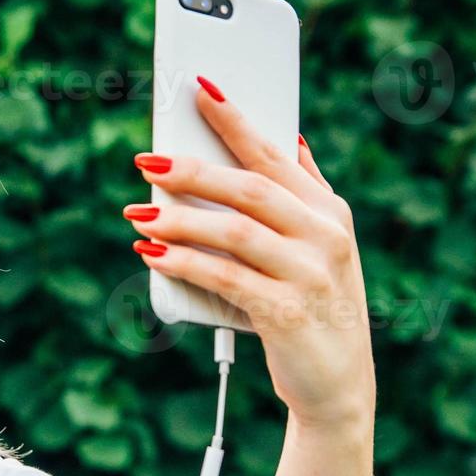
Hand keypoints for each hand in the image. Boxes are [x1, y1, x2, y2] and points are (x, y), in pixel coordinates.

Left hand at [125, 75, 375, 429]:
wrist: (337, 387)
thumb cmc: (315, 310)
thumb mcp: (320, 248)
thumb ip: (303, 197)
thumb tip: (288, 141)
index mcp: (329, 212)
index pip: (275, 153)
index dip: (236, 119)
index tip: (199, 89)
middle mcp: (325, 236)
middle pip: (249, 187)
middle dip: (193, 170)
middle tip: (147, 161)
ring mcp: (309, 274)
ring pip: (234, 230)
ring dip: (180, 219)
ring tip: (138, 214)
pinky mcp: (286, 313)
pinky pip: (225, 277)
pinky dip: (186, 263)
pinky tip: (155, 255)